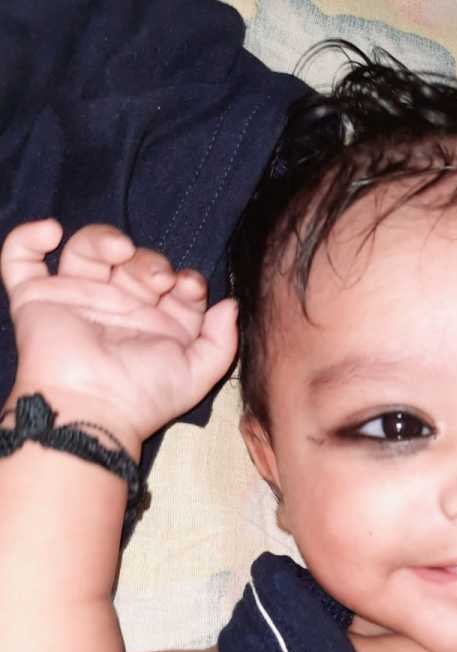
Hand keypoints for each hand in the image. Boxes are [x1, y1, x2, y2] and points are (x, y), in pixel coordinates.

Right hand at [1, 219, 236, 453]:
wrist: (91, 407)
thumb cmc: (144, 396)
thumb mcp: (197, 374)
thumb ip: (222, 342)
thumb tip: (229, 305)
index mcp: (154, 325)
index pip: (173, 284)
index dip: (186, 279)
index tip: (189, 284)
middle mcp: (116, 308)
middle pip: (134, 262)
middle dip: (151, 261)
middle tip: (158, 277)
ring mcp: (75, 300)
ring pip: (85, 249)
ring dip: (103, 238)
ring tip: (118, 249)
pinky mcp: (35, 299)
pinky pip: (20, 260)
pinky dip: (28, 238)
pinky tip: (51, 232)